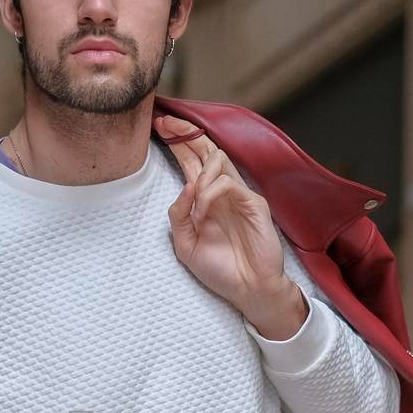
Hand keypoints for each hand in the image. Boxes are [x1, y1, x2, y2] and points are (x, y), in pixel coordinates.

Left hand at [156, 114, 299, 323]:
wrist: (248, 290)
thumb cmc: (220, 270)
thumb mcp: (185, 245)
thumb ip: (178, 216)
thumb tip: (183, 187)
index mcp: (205, 200)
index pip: (190, 162)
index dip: (176, 143)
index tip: (158, 126)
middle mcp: (222, 193)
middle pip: (205, 151)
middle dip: (184, 134)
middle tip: (165, 122)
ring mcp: (239, 196)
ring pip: (219, 160)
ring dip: (199, 167)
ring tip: (192, 188)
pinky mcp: (254, 204)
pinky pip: (228, 184)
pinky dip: (211, 192)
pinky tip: (204, 208)